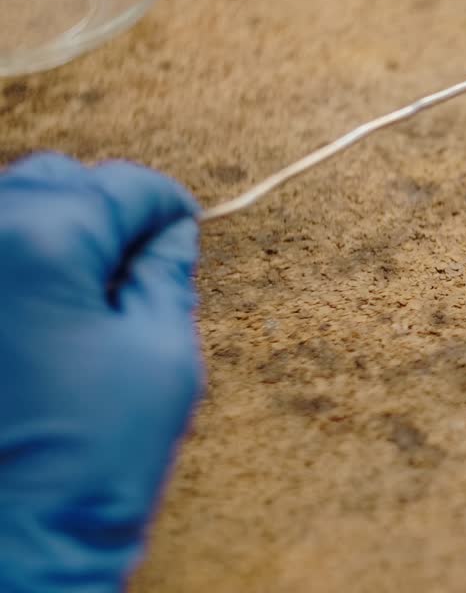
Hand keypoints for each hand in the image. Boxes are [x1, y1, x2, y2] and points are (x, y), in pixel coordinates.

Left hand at [0, 153, 202, 591]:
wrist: (8, 550)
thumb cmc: (87, 464)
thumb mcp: (160, 356)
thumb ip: (166, 276)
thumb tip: (169, 234)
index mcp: (39, 243)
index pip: (120, 185)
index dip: (166, 205)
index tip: (182, 225)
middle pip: (54, 180)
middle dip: (104, 211)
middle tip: (138, 262)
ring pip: (6, 210)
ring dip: (53, 233)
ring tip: (84, 293)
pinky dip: (14, 265)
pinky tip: (38, 314)